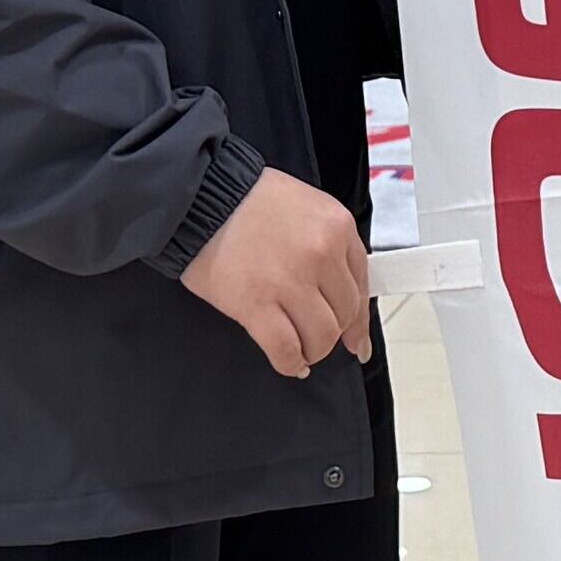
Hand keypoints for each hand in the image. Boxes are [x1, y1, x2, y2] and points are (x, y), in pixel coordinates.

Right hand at [179, 166, 367, 377]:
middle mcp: (321, 253)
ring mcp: (290, 280)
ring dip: (312, 350)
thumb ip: (329, 246)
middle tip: (314, 338)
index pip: (362, 283)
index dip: (358, 319)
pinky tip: (288, 362)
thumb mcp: (306, 207)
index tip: (356, 339)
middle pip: (344, 314)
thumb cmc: (247, 200)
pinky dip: (290, 363)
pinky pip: (286, 349)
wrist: (199, 197)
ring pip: (321, 337)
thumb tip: (341, 296)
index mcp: (337, 226)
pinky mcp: (256, 303)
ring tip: (299, 350)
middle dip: (333, 334)